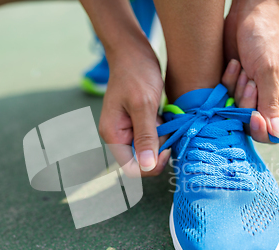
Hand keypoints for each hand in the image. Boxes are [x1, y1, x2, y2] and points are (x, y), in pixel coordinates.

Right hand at [99, 43, 170, 175]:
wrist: (134, 51)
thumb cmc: (136, 73)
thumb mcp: (143, 105)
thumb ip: (145, 137)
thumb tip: (147, 166)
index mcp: (113, 135)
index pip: (131, 168)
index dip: (151, 165)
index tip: (166, 149)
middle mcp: (118, 136)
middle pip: (142, 160)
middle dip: (157, 149)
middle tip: (165, 127)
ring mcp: (128, 130)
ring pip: (150, 149)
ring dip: (161, 138)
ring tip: (162, 116)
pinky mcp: (138, 123)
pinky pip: (153, 137)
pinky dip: (162, 130)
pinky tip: (161, 114)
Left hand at [223, 0, 278, 142]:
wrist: (246, 14)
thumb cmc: (265, 39)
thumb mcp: (269, 71)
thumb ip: (270, 104)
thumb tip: (278, 135)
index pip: (274, 131)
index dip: (262, 129)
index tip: (254, 117)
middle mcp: (265, 99)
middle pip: (251, 122)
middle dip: (246, 103)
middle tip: (249, 80)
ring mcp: (246, 93)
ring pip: (235, 111)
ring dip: (236, 90)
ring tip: (242, 67)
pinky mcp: (230, 85)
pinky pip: (224, 96)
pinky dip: (227, 81)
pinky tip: (233, 64)